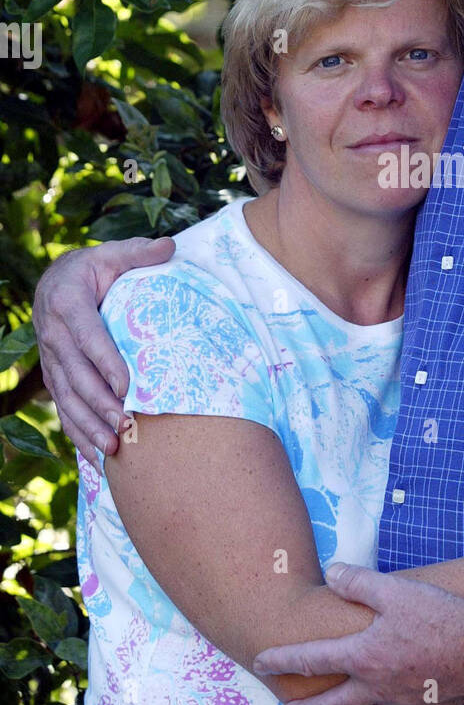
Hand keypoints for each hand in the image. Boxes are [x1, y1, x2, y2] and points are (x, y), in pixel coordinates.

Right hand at [33, 236, 174, 465]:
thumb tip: (170, 247)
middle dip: (100, 404)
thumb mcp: (113, 254)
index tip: (127, 385)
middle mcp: (53, 334)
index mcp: (68, 303)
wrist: (54, 283)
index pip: (87, 336)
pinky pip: (63, 409)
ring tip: (113, 448)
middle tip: (125, 425)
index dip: (105, 361)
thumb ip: (139, 253)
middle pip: (76, 375)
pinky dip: (78, 434)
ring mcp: (51, 360)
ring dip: (89, 426)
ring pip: (67, 398)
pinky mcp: (54, 377)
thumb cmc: (94, 269)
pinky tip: (97, 458)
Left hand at [254, 564, 463, 704]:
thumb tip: (332, 572)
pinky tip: (403, 698)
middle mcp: (378, 687)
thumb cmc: (440, 615)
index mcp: (364, 657)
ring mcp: (405, 704)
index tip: (259, 664)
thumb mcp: (395, 589)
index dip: (282, 661)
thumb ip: (358, 583)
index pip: (312, 661)